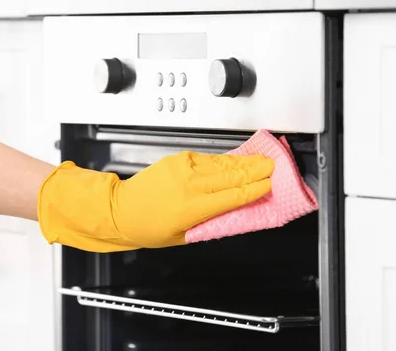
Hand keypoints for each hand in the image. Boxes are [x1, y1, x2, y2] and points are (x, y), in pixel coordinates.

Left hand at [37, 151, 273, 251]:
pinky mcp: (178, 159)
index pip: (233, 195)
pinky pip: (207, 159)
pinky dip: (223, 159)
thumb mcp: (185, 236)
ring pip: (221, 164)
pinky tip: (234, 160)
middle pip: (232, 174)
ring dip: (243, 162)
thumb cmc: (150, 228)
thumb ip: (211, 222)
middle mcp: (189, 184)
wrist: (121, 210)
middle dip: (256, 169)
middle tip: (274, 165)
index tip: (270, 184)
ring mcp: (183, 168)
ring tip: (260, 160)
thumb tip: (234, 212)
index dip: (255, 189)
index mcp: (192, 207)